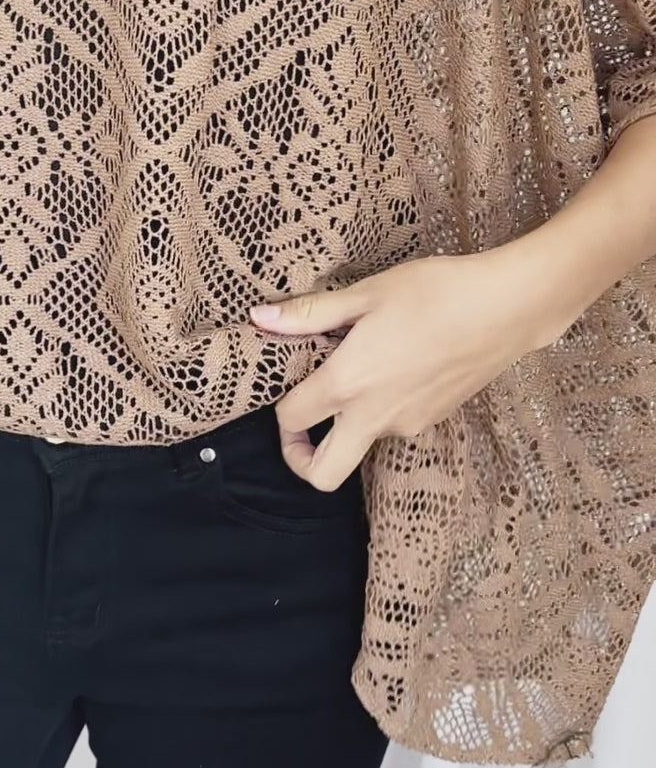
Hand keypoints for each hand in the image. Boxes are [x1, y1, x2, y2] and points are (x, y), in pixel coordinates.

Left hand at [249, 251, 554, 490]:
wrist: (508, 308)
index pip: (291, 421)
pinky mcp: (433, 420)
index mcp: (348, 384)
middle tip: (302, 430)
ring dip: (350, 422)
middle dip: (302, 461)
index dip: (278, 413)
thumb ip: (310, 313)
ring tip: (366, 366)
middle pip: (324, 475)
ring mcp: (407, 425)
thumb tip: (259, 317)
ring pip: (361, 445)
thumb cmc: (435, 292)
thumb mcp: (367, 294)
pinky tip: (400, 365)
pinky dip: (383, 408)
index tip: (286, 391)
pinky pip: (394, 426)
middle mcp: (374, 416)